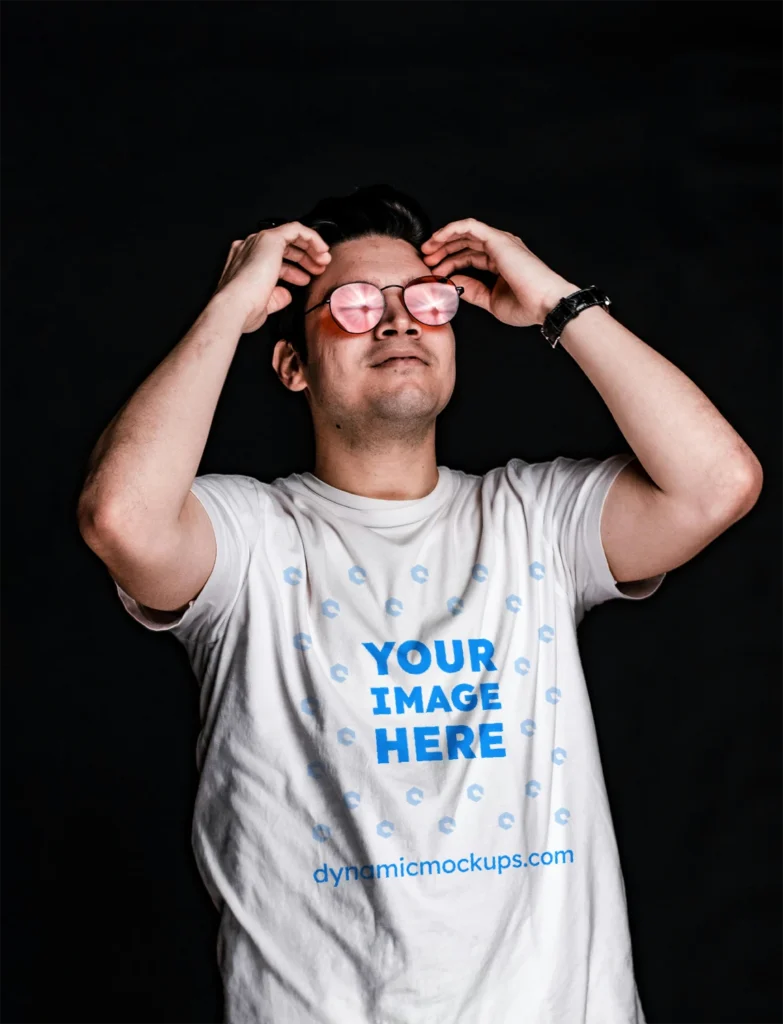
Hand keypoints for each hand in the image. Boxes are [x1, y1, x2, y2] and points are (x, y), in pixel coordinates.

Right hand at [211, 221, 330, 333]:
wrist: (236, 306)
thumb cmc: (244, 309)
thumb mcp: (265, 303)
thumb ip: (277, 296)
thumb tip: (286, 294)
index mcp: (245, 262)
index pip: (274, 260)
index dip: (294, 269)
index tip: (306, 279)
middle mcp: (249, 248)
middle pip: (283, 247)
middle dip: (304, 257)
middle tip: (319, 269)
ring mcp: (258, 242)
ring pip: (291, 236)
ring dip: (310, 248)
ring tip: (323, 262)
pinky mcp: (270, 238)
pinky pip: (296, 229)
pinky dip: (312, 237)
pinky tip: (322, 250)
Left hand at [420, 218, 577, 327]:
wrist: (545, 304)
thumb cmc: (527, 306)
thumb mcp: (491, 301)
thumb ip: (472, 290)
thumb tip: (453, 281)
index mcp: (500, 263)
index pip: (469, 257)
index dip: (449, 263)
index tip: (434, 273)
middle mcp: (501, 249)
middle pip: (465, 243)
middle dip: (443, 250)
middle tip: (426, 260)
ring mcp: (500, 242)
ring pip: (465, 232)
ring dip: (444, 239)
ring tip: (428, 250)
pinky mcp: (498, 239)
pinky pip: (470, 226)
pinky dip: (452, 229)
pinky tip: (438, 239)